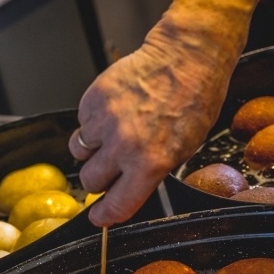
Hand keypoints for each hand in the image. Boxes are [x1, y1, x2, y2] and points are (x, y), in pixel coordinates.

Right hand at [69, 32, 230, 226]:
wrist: (186, 56)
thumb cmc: (193, 100)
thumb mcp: (183, 149)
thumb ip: (150, 172)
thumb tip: (126, 189)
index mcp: (151, 163)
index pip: (117, 204)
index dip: (105, 215)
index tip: (98, 217)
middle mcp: (124, 145)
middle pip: (90, 181)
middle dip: (98, 177)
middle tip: (112, 163)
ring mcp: (105, 121)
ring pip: (79, 152)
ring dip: (92, 148)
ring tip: (113, 132)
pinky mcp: (93, 99)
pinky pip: (82, 123)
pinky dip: (93, 122)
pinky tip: (115, 111)